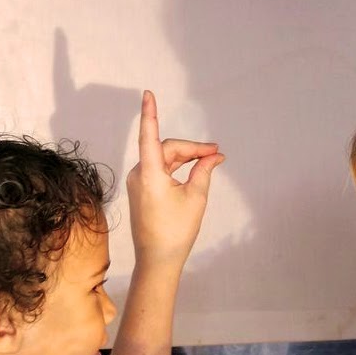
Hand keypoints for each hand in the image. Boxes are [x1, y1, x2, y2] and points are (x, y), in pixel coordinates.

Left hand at [126, 90, 224, 268]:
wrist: (157, 261)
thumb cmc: (176, 230)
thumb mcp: (196, 197)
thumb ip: (203, 170)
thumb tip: (213, 156)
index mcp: (149, 173)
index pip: (150, 135)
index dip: (150, 112)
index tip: (147, 93)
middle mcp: (139, 174)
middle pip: (167, 149)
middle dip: (192, 149)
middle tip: (217, 153)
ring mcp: (138, 183)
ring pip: (164, 160)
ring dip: (186, 158)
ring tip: (210, 160)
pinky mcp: (141, 191)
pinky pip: (160, 171)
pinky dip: (177, 168)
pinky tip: (195, 170)